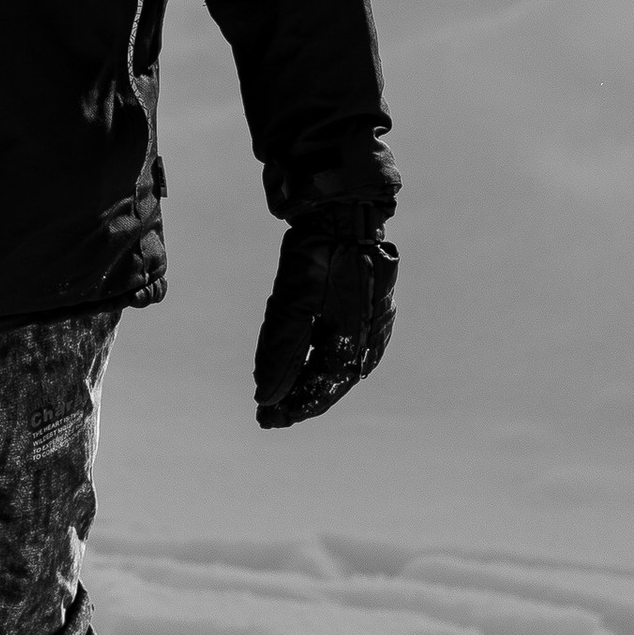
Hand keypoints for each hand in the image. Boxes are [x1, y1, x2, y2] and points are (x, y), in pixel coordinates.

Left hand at [254, 208, 395, 429]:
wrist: (346, 214)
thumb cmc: (322, 258)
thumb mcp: (295, 305)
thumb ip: (280, 352)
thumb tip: (265, 397)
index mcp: (356, 345)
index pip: (322, 390)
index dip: (295, 407)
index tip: (267, 419)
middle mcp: (367, 342)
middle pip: (329, 383)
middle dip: (298, 400)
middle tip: (267, 417)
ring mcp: (368, 327)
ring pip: (333, 367)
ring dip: (306, 384)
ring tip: (279, 398)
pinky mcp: (362, 312)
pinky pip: (338, 348)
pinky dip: (317, 362)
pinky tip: (301, 368)